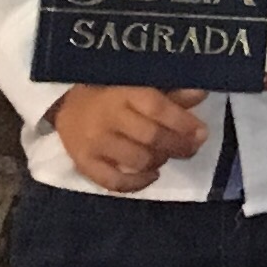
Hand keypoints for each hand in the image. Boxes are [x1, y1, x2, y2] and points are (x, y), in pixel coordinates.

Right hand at [50, 84, 206, 193]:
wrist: (65, 103)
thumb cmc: (110, 90)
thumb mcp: (138, 83)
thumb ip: (170, 92)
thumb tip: (201, 93)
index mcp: (123, 92)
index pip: (158, 108)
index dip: (183, 123)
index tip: (202, 132)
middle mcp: (108, 118)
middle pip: (151, 137)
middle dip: (178, 145)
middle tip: (192, 147)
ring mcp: (94, 143)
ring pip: (137, 160)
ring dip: (160, 161)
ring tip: (166, 155)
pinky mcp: (83, 163)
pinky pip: (114, 182)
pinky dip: (137, 183)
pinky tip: (151, 175)